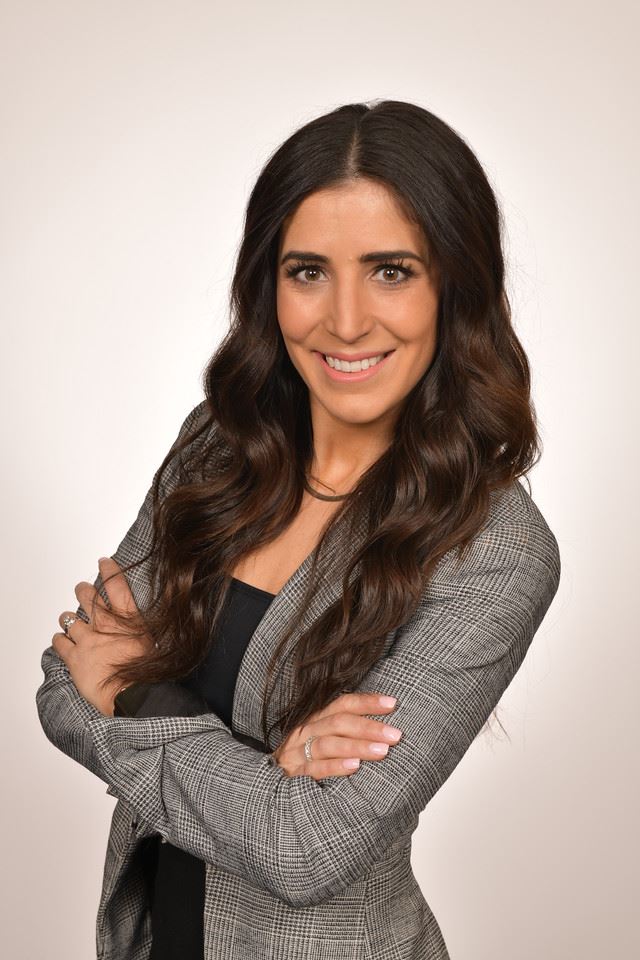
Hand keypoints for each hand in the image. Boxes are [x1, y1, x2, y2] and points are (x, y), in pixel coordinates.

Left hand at [52, 556, 153, 716]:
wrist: (131, 692)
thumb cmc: (145, 671)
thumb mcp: (151, 642)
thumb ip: (138, 629)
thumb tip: (137, 625)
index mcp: (127, 618)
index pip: (116, 585)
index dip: (109, 570)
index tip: (104, 562)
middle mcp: (104, 624)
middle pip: (87, 596)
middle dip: (83, 590)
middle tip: (82, 589)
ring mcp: (87, 638)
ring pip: (68, 618)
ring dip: (68, 618)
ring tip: (69, 621)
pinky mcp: (73, 656)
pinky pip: (59, 641)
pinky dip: (59, 639)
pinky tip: (62, 641)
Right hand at [271, 692, 402, 779]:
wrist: (268, 785)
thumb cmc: (304, 761)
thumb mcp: (321, 740)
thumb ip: (345, 732)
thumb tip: (383, 729)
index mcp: (315, 720)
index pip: (342, 704)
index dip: (367, 702)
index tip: (392, 704)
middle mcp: (305, 732)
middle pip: (338, 722)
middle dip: (369, 727)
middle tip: (395, 734)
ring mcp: (297, 753)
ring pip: (328, 744)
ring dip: (357, 745)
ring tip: (382, 751)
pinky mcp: (293, 775)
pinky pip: (314, 769)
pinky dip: (335, 766)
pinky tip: (354, 766)